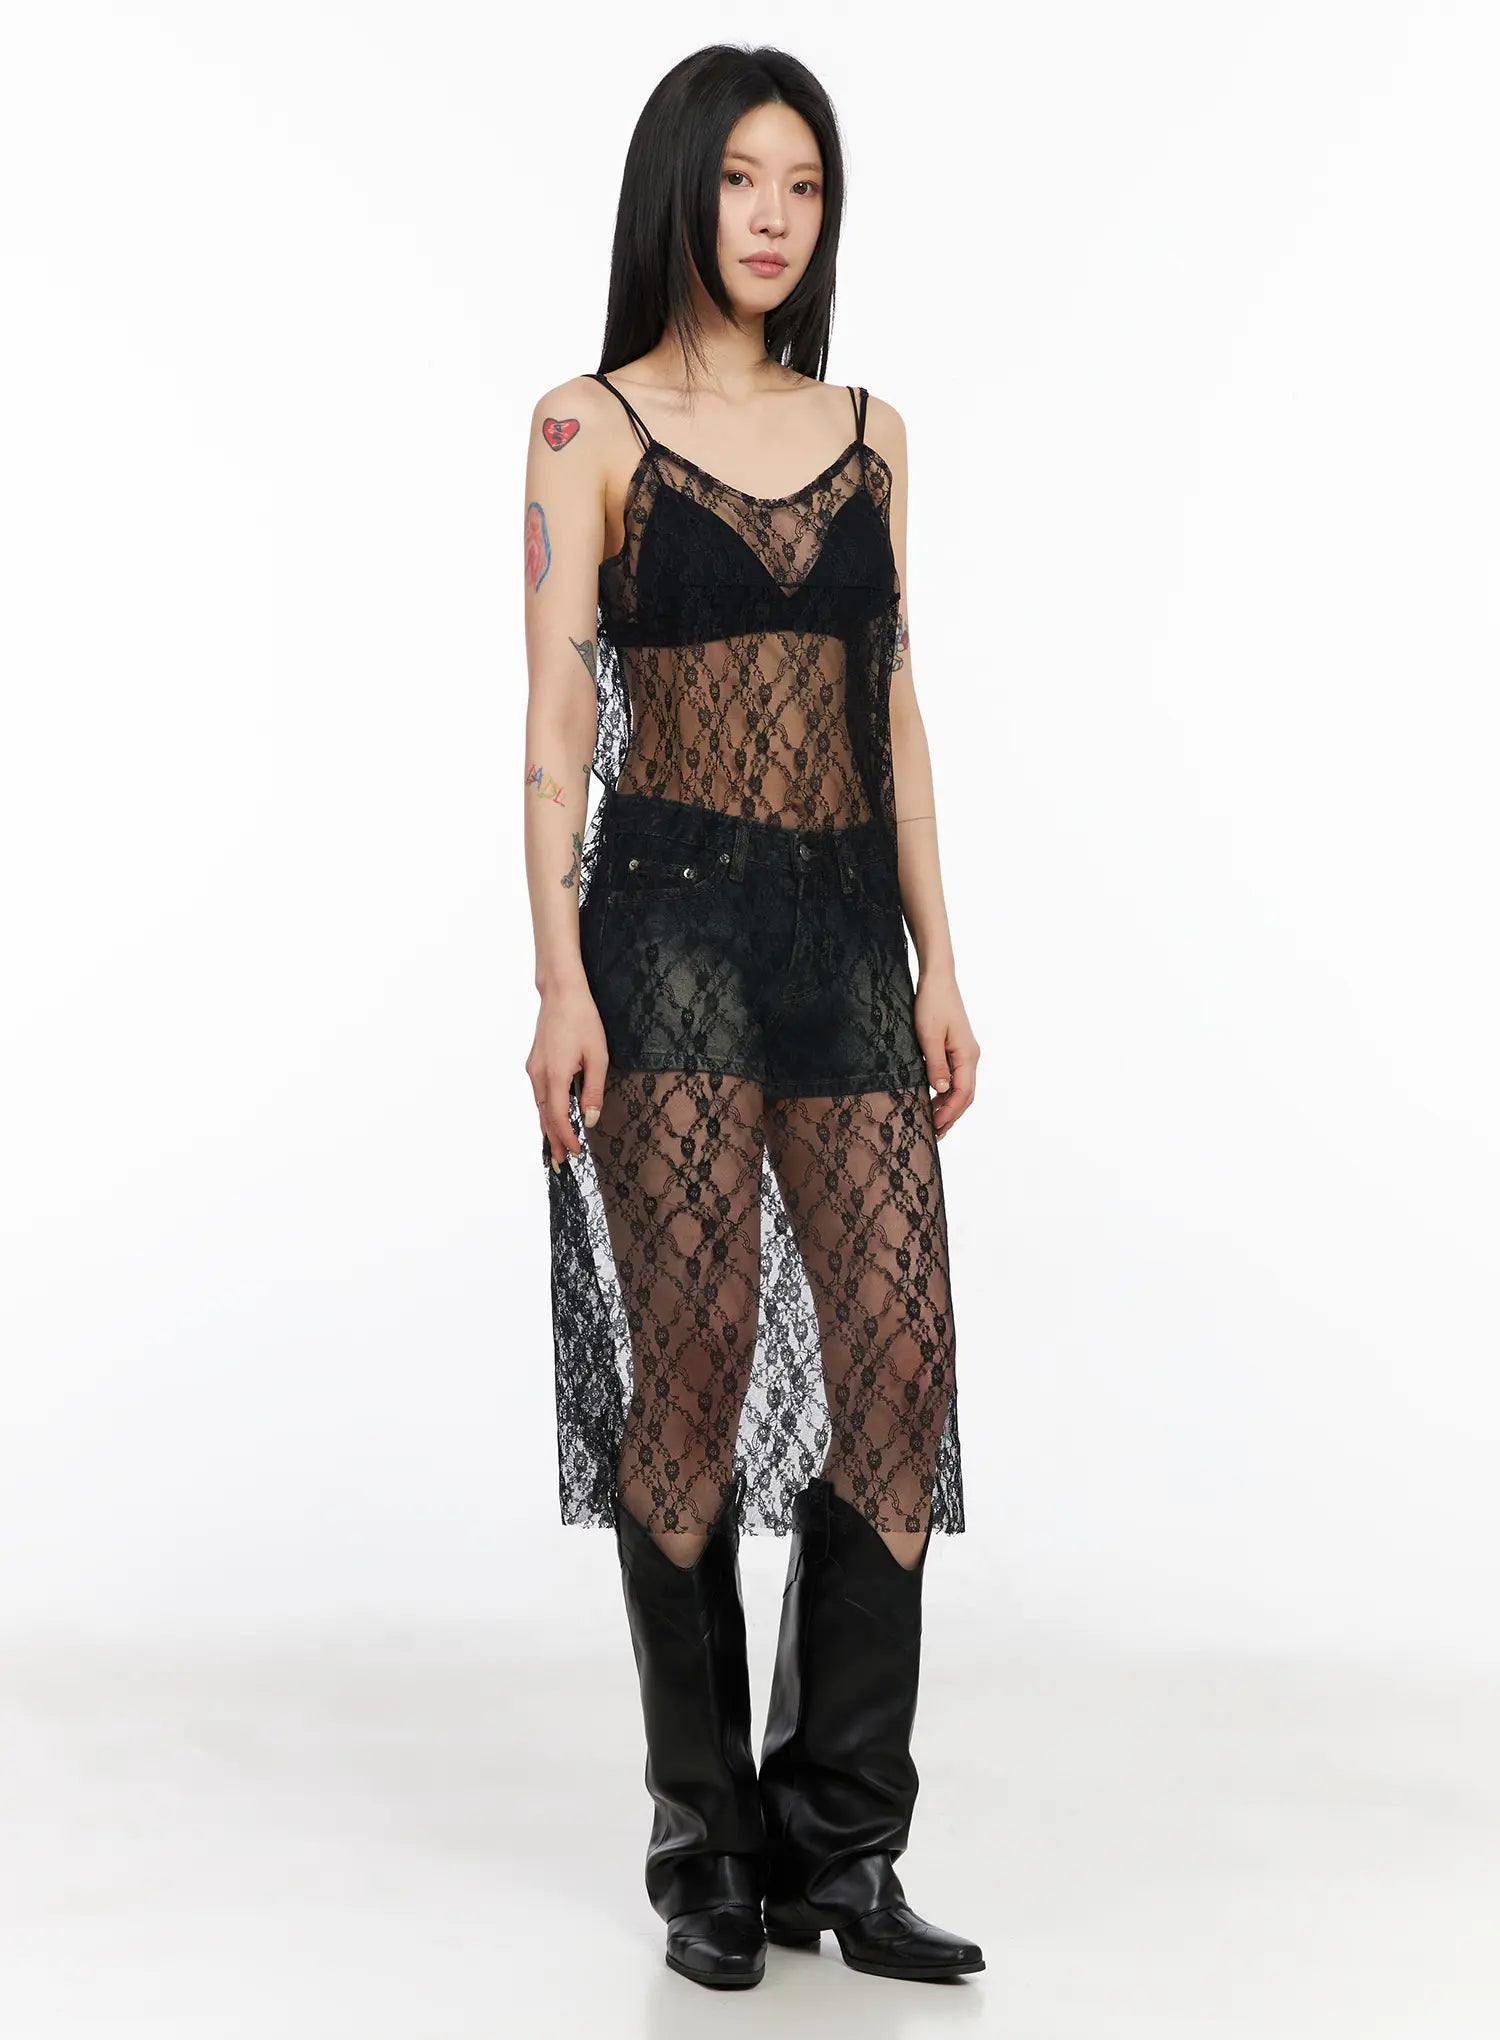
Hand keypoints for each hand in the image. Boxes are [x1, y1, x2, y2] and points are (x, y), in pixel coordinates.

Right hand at [527, 980, 608, 1169]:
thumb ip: (594, 1090)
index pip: (559, 1117)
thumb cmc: (583, 1020)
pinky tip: (551, 1120)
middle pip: (545, 1117)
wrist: (561, 993)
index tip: (577, 1152)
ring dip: (548, 1129)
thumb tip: (590, 1119)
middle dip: (552, 1141)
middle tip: (559, 1165)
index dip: (567, 1138)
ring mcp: (533, 1069)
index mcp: (555, 1075)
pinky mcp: (534, 1064)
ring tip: (554, 1149)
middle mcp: (538, 1075)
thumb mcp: (598, 1056)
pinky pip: (539, 1096)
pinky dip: (545, 1112)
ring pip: (540, 1107)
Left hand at [913, 968, 978, 1140]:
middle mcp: (971, 1056)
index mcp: (967, 1055)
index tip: (936, 1128)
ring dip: (950, 1106)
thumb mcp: (928, 1035)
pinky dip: (947, 1093)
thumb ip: (936, 1064)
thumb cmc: (932, 1003)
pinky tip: (935, 1100)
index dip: (950, 1113)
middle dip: (952, 1116)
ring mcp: (965, 1052)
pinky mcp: (957, 1048)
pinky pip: (956, 1077)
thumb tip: (942, 1090)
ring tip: (934, 1123)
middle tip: (936, 1134)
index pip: (963, 1093)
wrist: (937, 979)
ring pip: (962, 1087)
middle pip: (966, 1095)